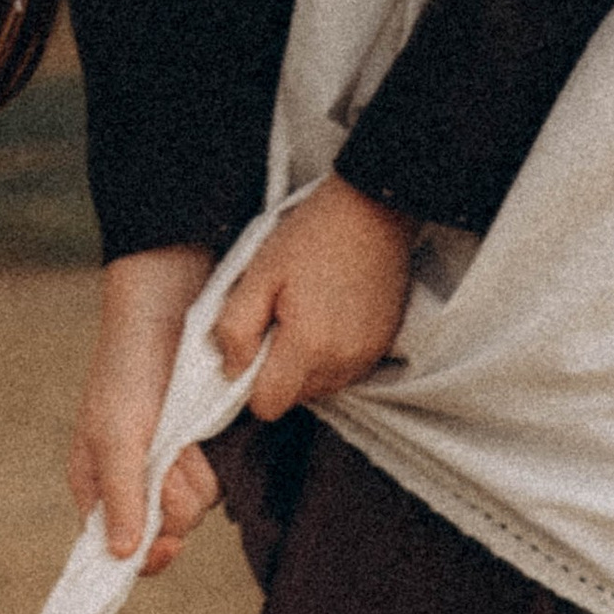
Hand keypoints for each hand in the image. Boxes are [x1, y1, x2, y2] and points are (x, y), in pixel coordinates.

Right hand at [69, 245, 219, 575]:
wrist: (173, 308)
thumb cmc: (128, 368)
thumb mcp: (115, 433)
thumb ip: (120, 494)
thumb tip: (120, 556)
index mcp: (97, 485)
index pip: (114, 548)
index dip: (143, 552)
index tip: (164, 542)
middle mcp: (135, 484)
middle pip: (164, 532)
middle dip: (174, 496)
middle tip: (173, 453)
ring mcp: (174, 469)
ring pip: (195, 509)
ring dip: (197, 474)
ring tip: (188, 431)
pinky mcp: (208, 453)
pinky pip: (220, 483)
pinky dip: (219, 461)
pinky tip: (210, 431)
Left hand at [211, 174, 415, 423]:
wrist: (373, 208)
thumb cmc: (314, 234)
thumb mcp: (258, 273)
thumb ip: (236, 328)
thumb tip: (232, 368)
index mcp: (309, 345)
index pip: (267, 405)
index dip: (249, 383)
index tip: (252, 348)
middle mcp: (342, 361)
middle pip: (293, 398)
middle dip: (277, 370)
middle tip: (279, 319)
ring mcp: (366, 357)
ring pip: (318, 388)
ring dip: (304, 364)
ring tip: (306, 314)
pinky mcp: (381, 347)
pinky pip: (343, 372)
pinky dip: (329, 355)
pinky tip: (328, 316)